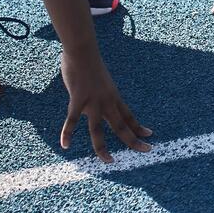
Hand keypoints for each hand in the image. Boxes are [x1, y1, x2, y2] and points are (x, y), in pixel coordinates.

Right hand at [60, 48, 152, 163]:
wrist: (83, 51)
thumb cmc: (89, 65)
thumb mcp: (101, 82)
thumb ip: (99, 95)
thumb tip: (95, 103)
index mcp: (114, 97)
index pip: (129, 116)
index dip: (138, 127)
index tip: (149, 136)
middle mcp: (107, 102)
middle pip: (122, 126)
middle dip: (134, 140)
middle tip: (147, 151)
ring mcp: (93, 102)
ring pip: (99, 130)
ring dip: (103, 148)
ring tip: (109, 161)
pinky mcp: (78, 100)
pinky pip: (72, 120)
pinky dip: (67, 133)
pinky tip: (65, 145)